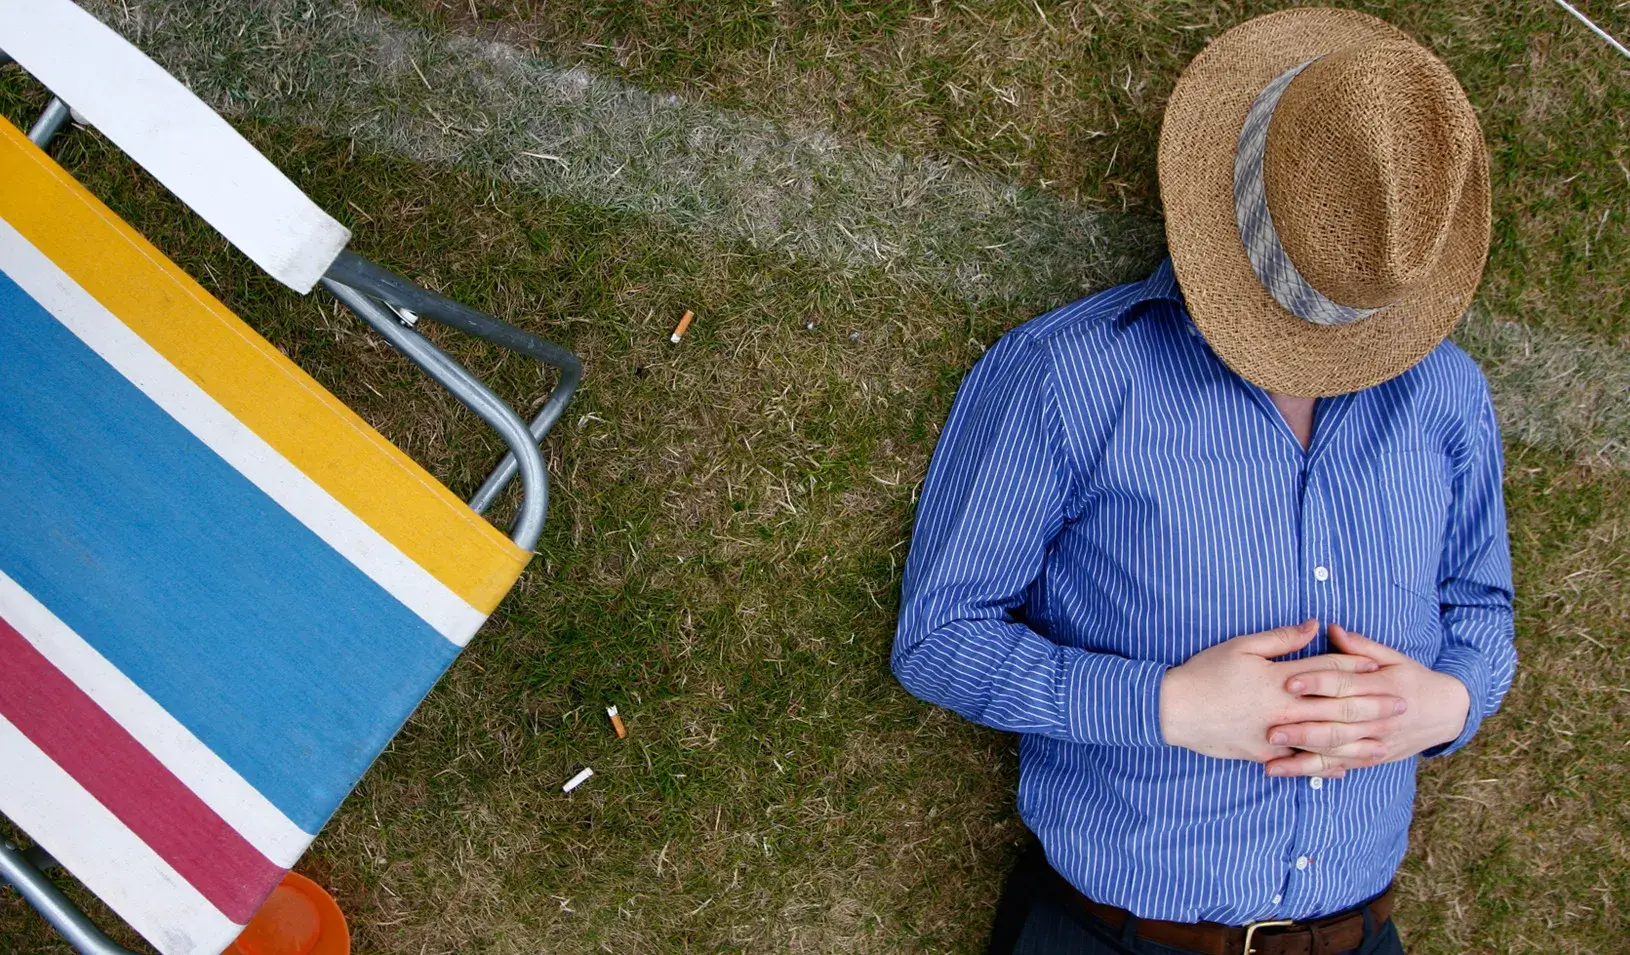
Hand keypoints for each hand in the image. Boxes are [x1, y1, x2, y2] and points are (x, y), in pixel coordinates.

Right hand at [1160, 619, 1403, 763]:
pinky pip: (1301, 762)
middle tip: (1401, 706)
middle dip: (1371, 705)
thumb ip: (1281, 638)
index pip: (1326, 671)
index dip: (1355, 666)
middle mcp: (1284, 710)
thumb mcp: (1241, 646)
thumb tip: (1314, 625)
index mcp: (1280, 679)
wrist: (1174, 710)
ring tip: (1384, 744)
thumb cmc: (1205, 672)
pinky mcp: (1264, 754)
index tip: (1380, 667)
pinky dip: (1325, 765)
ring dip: (1358, 742)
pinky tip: (1345, 768)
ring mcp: (1275, 736)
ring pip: (1326, 741)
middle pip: (1336, 707)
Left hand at [1263, 624, 1470, 777]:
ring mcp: (1376, 740)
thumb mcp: (1393, 657)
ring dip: (1303, 752)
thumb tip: (1330, 628)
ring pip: (1336, 748)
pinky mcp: (1372, 757)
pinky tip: (1288, 770)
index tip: (1288, 682)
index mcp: (1381, 686)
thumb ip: (1360, 646)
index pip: (1344, 684)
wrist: (1446, 712)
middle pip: (1336, 721)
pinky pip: (1341, 764)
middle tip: (1271, 726)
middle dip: (1302, 725)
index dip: (1316, 682)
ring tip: (1272, 753)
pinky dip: (1315, 770)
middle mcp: (1378, 717)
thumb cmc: (1413, 678)